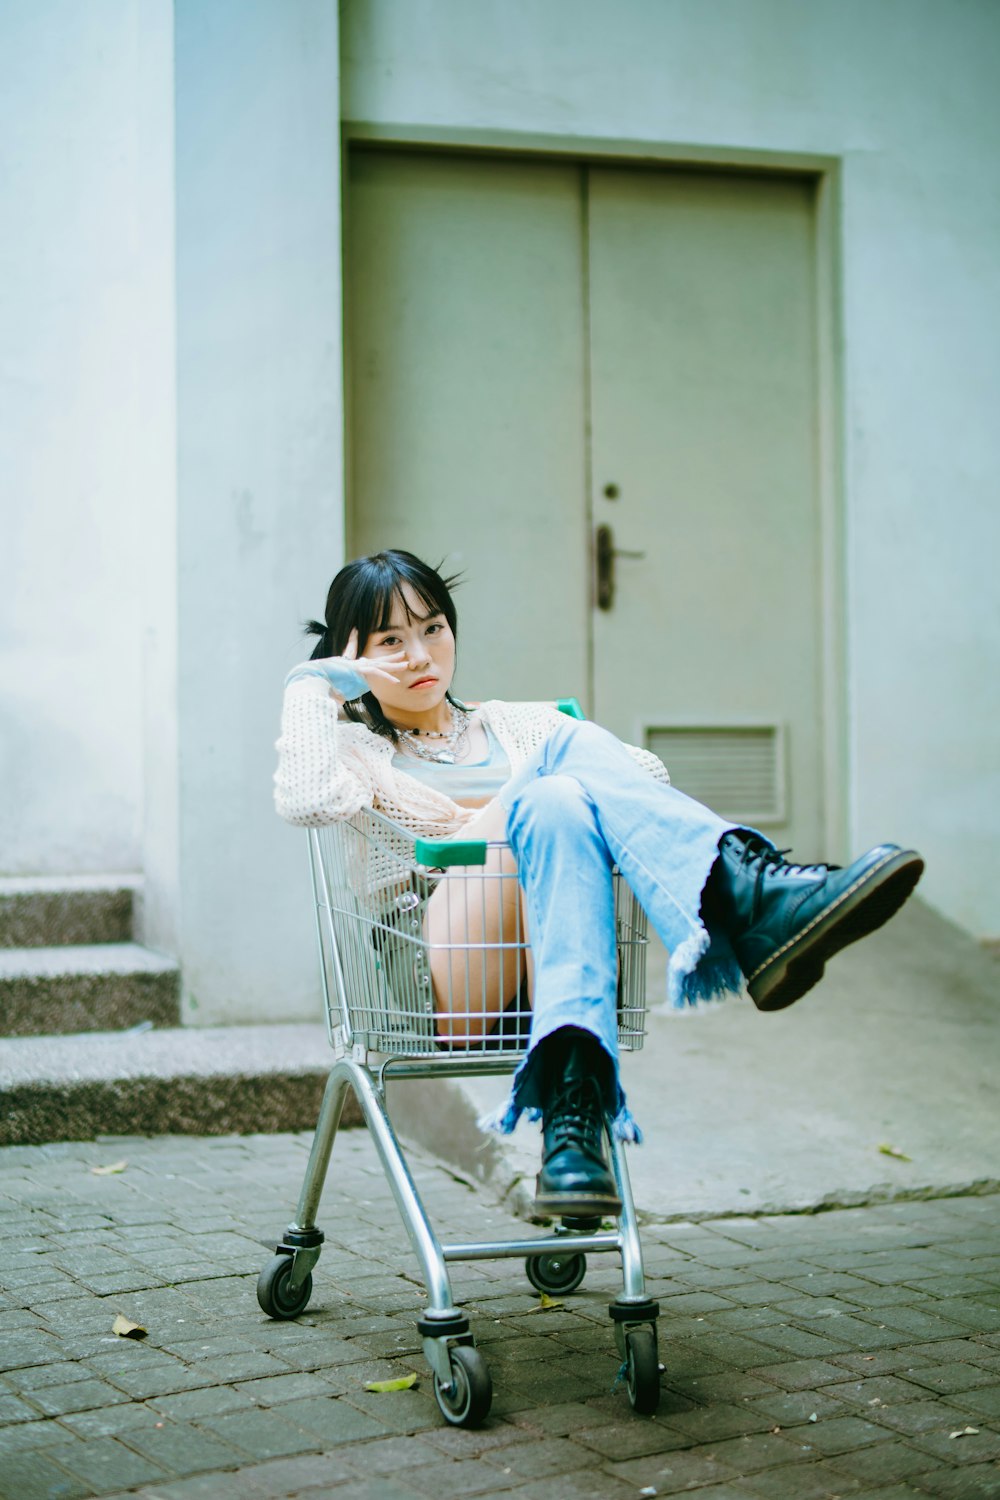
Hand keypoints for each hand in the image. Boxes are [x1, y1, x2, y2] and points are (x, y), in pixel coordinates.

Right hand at [287, 630, 408, 701]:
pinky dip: (386, 677)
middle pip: (375, 661)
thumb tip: (340, 700)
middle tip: (402, 655)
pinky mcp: (356, 670)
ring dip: (393, 665)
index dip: (366, 655)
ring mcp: (355, 666)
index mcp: (347, 667)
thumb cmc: (317, 684)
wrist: (310, 679)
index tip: (368, 646)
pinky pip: (375, 673)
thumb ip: (338, 693)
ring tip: (406, 664)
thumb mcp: (331, 690)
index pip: (358, 659)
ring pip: (378, 664)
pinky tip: (396, 680)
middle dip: (389, 658)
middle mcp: (352, 664)